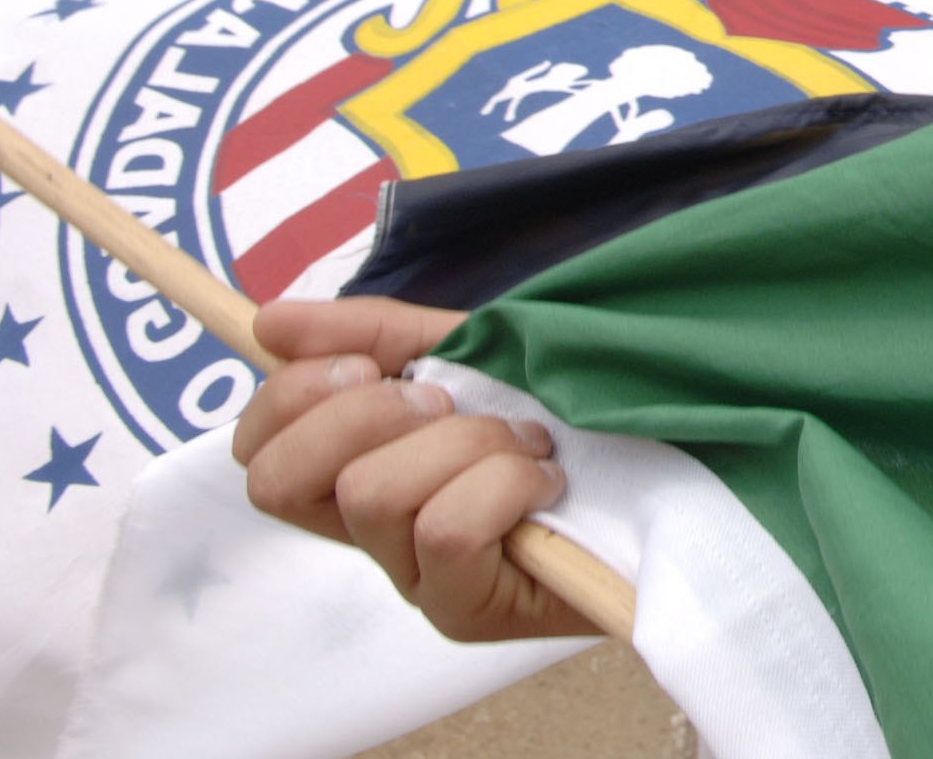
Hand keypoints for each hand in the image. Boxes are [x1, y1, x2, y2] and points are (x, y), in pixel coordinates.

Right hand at [234, 296, 596, 641]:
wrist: (675, 464)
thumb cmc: (569, 409)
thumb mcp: (472, 351)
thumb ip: (377, 334)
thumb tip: (268, 321)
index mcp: (359, 469)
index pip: (257, 452)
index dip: (293, 397)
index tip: (374, 366)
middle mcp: (371, 532)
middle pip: (282, 480)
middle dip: (363, 416)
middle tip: (444, 402)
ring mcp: (412, 578)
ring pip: (373, 494)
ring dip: (462, 442)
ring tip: (526, 440)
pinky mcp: (463, 610)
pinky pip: (444, 531)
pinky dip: (502, 484)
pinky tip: (546, 480)